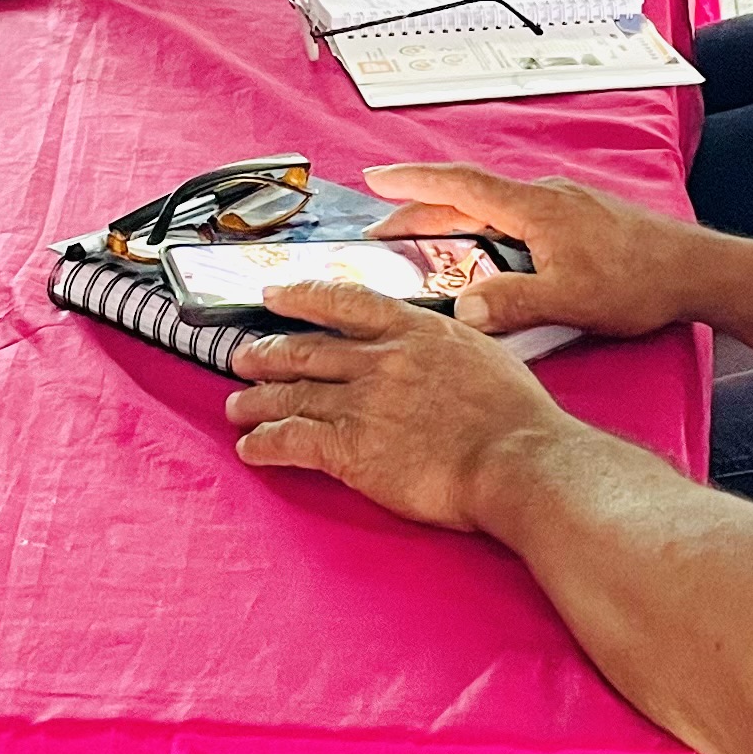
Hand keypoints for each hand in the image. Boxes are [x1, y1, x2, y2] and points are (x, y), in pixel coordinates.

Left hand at [224, 280, 577, 531]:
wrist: (515, 458)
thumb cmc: (515, 415)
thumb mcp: (482, 353)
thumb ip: (446, 344)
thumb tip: (437, 347)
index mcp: (413, 329)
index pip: (343, 302)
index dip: (301, 296)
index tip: (274, 294)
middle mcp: (379, 359)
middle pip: (305, 349)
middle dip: (267, 352)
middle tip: (243, 356)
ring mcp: (361, 402)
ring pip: (291, 394)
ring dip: (257, 400)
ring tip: (237, 406)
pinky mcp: (350, 447)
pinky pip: (291, 440)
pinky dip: (265, 443)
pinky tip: (251, 449)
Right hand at [355, 162, 712, 340]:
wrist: (695, 270)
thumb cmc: (638, 282)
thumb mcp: (570, 300)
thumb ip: (513, 304)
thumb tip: (461, 312)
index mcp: (534, 208)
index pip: (460, 185)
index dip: (413, 182)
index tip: (374, 179)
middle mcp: (545, 196)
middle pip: (470, 196)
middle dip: (422, 209)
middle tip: (383, 230)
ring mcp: (564, 204)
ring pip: (495, 207)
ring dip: (456, 221)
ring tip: (426, 244)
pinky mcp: (579, 218)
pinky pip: (518, 217)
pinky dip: (488, 229)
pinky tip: (489, 254)